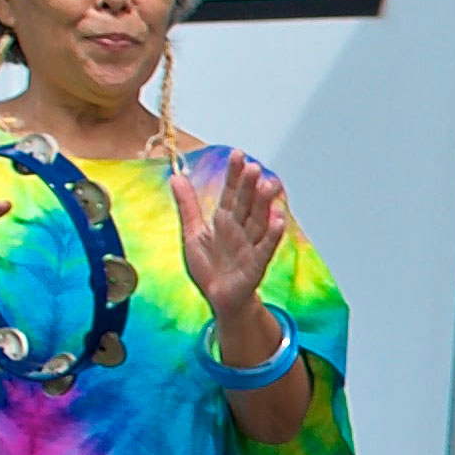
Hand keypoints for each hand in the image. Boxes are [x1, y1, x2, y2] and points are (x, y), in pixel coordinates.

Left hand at [173, 153, 289, 321]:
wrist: (218, 300)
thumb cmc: (209, 268)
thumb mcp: (192, 233)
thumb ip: (187, 205)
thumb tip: (176, 176)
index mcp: (225, 220)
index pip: (231, 192)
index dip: (234, 174)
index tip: (238, 154)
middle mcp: (240, 229)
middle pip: (247, 204)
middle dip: (250, 186)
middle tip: (254, 167)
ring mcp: (250, 246)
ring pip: (259, 221)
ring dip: (265, 204)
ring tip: (269, 185)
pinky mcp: (256, 265)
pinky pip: (265, 248)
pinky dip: (273, 235)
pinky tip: (279, 219)